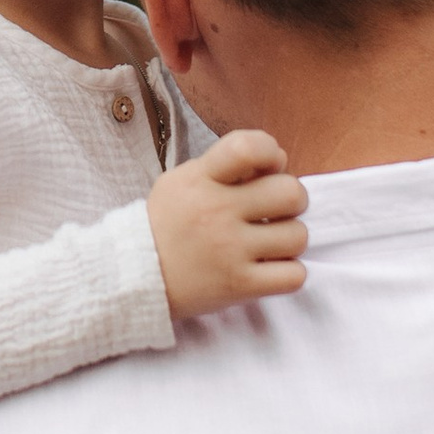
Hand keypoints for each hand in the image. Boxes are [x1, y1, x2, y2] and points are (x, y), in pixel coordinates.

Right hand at [147, 129, 308, 313]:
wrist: (136, 277)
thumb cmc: (169, 224)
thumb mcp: (184, 180)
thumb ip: (227, 165)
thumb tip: (281, 159)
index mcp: (201, 179)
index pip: (249, 147)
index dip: (271, 153)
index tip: (268, 169)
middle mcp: (216, 211)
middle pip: (291, 193)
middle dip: (292, 202)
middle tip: (276, 212)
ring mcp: (229, 250)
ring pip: (298, 236)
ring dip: (290, 240)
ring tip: (269, 244)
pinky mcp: (238, 285)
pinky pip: (294, 276)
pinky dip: (288, 273)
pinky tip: (270, 269)